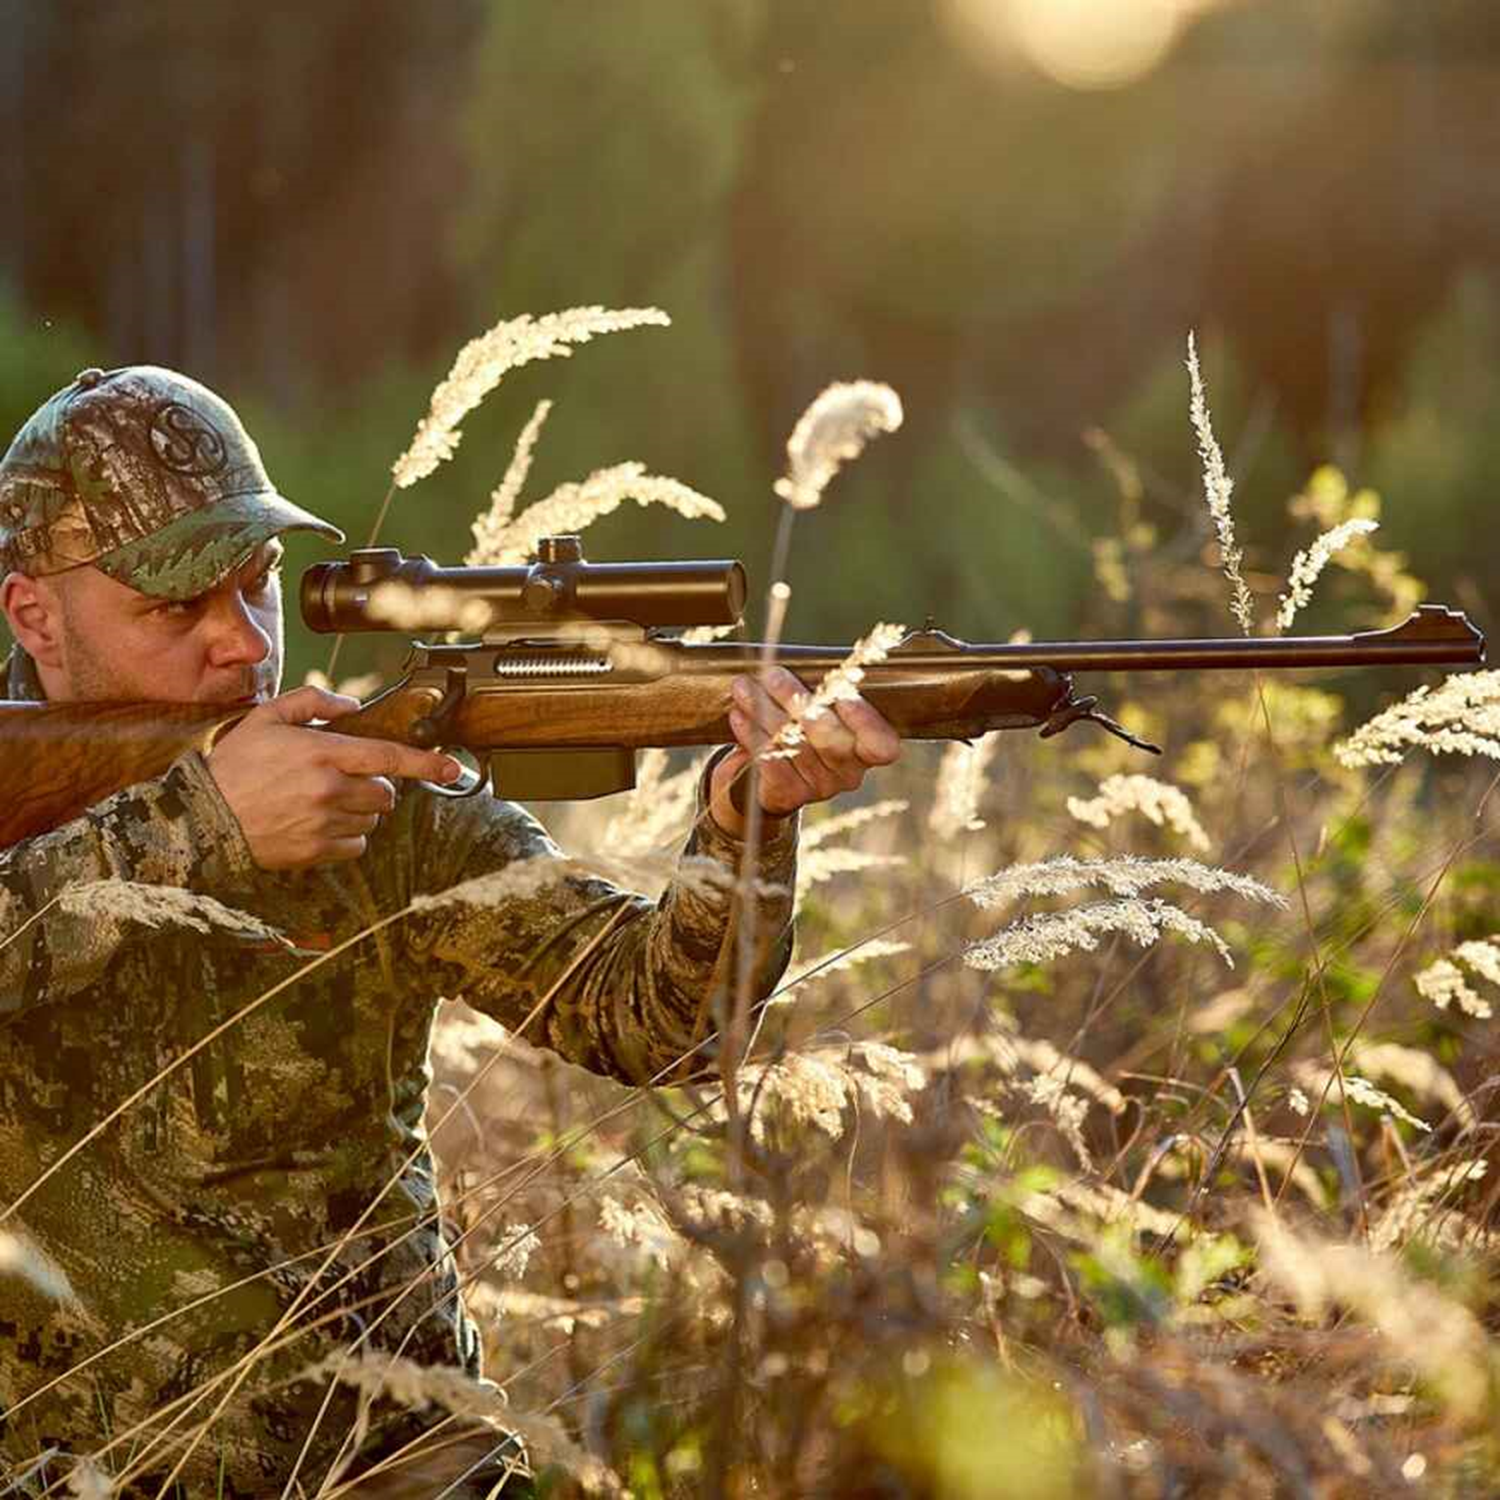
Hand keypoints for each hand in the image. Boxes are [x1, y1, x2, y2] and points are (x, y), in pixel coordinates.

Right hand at [207, 685, 463, 869]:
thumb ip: (312, 702)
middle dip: (374, 787)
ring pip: (373, 820)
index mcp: (323, 753)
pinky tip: (320, 826)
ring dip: (360, 812)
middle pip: (386, 793)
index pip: (390, 757)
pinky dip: (348, 838)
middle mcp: (329, 789)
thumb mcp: (267, 718)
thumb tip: (352, 704)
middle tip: (343, 782)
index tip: (452, 767)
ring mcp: (325, 823)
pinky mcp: (317, 851)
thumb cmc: (235, 766)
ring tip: (324, 803)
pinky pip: (357, 846)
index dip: (427, 763)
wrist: (202, 818)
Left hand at [709, 666, 900, 836]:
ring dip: (763, 711)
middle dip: (795, 699)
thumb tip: (803, 662)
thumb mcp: (822, 708)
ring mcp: (820, 787)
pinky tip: (739, 715)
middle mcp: (849, 773)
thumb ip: (824, 691)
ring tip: (743, 687)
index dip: (865, 722)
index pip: (881, 745)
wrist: (775, 776)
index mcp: (868, 749)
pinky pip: (770, 762)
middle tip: (770, 674)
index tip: (842, 695)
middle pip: (827, 737)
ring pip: (791, 745)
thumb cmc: (805, 727)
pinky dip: (752, 735)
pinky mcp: (789, 795)